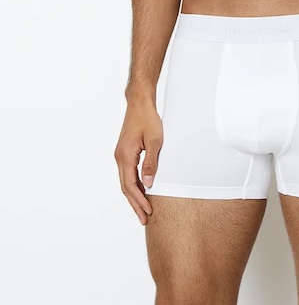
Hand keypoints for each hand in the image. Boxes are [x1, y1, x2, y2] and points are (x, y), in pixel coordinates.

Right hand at [114, 99, 162, 224]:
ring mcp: (121, 155)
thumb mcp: (155, 141)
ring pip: (126, 181)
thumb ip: (151, 163)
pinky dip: (134, 184)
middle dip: (135, 204)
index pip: (131, 185)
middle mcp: (119, 158)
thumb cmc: (148, 119)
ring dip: (134, 195)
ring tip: (143, 210)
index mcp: (125, 156)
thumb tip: (149, 184)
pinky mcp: (125, 152)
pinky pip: (128, 173)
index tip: (148, 213)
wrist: (139, 103)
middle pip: (126, 187)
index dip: (139, 200)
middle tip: (144, 219)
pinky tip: (143, 190)